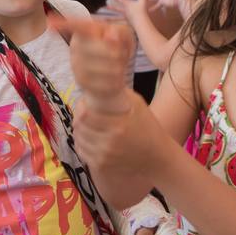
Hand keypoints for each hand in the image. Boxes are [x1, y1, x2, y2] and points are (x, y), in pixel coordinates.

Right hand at [52, 15, 135, 114]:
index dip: (64, 24)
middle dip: (119, 53)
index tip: (50, 22)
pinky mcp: (80, 81)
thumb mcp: (124, 38)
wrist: (108, 85)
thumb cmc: (115, 54)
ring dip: (119, 68)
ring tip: (116, 68)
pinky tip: (113, 80)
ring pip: (108, 66)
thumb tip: (112, 36)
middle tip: (120, 56)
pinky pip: (106, 80)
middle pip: (103, 48)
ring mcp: (75, 64)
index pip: (76, 26)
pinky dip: (116, 81)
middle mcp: (75, 46)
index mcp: (83, 32)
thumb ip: (120, 32)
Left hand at [55, 14, 166, 200]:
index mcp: (120, 122)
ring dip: (82, 129)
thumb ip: (114, 90)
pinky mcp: (100, 165)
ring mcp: (105, 155)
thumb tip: (93, 69)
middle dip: (83, 116)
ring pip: (78, 135)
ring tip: (96, 126)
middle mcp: (111, 140)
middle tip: (91, 113)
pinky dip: (84, 143)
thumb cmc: (146, 125)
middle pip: (79, 122)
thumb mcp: (136, 103)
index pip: (85, 111)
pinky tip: (97, 139)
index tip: (88, 104)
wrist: (158, 159)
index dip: (85, 106)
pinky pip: (81, 149)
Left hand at [108, 0, 155, 33]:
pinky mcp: (128, 24)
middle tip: (106, 6)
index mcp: (128, 5)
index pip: (121, 0)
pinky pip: (121, 25)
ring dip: (111, 18)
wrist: (141, 23)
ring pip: (117, 18)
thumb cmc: (142, 11)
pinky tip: (111, 27)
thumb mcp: (144, 0)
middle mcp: (125, 11)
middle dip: (112, 7)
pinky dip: (117, 26)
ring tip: (104, 19)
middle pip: (118, 9)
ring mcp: (126, 18)